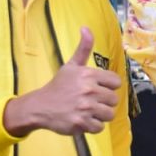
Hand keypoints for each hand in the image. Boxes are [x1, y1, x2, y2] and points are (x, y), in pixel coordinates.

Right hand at [4, 27, 121, 136]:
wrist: (39, 106)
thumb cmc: (59, 86)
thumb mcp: (71, 65)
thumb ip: (83, 48)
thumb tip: (86, 27)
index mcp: (88, 75)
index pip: (116, 82)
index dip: (108, 86)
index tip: (98, 88)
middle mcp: (88, 90)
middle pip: (114, 100)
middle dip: (104, 102)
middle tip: (91, 101)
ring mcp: (85, 107)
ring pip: (109, 114)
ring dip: (100, 115)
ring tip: (88, 111)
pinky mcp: (81, 123)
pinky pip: (100, 127)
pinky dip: (93, 126)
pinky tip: (83, 120)